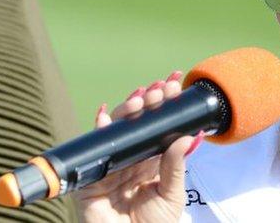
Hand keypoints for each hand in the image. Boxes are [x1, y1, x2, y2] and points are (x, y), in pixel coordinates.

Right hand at [75, 71, 204, 222]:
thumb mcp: (171, 195)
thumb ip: (175, 166)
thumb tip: (187, 136)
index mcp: (151, 162)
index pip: (157, 127)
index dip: (164, 105)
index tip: (175, 85)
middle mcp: (130, 159)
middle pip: (137, 122)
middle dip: (148, 101)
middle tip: (161, 88)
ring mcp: (111, 164)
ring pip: (117, 129)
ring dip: (127, 110)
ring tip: (141, 98)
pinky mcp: (92, 175)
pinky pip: (93, 148)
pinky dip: (99, 130)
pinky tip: (106, 117)